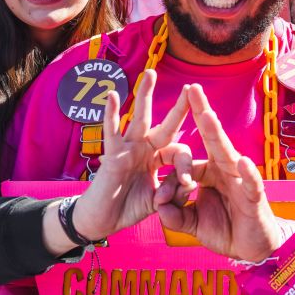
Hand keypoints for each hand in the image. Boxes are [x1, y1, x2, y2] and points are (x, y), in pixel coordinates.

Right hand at [70, 71, 193, 239]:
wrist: (103, 220)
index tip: (187, 183)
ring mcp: (128, 149)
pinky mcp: (112, 155)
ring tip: (151, 74)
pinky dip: (111, 114)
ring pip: (139, 119)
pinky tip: (113, 95)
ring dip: (145, 95)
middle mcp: (145, 149)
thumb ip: (175, 193)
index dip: (187, 167)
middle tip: (191, 87)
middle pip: (165, 125)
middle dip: (179, 107)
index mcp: (159, 159)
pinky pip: (112, 132)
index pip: (179, 152)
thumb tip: (189, 183)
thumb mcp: (159, 202)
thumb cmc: (129, 207)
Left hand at [153, 85, 284, 262]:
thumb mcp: (192, 224)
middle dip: (201, 112)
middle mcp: (224, 170)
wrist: (252, 248)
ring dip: (218, 134)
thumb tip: (158, 207)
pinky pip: (251, 183)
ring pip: (228, 154)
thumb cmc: (225, 229)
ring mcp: (240, 181)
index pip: (187, 160)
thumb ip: (174, 216)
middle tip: (192, 88)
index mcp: (209, 173)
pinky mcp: (254, 197)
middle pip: (211, 138)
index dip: (170, 165)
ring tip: (209, 115)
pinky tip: (242, 161)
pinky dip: (248, 174)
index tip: (155, 182)